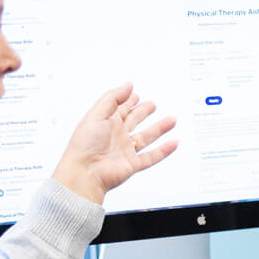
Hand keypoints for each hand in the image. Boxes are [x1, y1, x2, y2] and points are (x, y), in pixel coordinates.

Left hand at [52, 82, 177, 203]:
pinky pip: (152, 156)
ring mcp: (125, 150)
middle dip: (143, 112)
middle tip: (152, 104)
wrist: (86, 172)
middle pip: (134, 121)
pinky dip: (164, 150)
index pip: (120, 108)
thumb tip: (127, 85)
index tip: (135, 93)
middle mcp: (116, 135)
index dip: (128, 100)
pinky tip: (173, 143)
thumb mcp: (97, 114)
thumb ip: (113, 98)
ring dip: (159, 128)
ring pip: (146, 137)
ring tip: (171, 120)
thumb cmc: (85, 145)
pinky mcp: (133, 164)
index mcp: (105, 122)